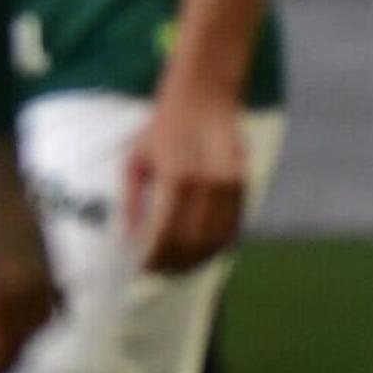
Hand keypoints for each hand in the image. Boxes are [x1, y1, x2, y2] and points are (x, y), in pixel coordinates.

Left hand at [0, 137, 60, 372]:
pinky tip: (27, 319)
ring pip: (40, 331)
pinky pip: (56, 308)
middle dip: (5, 369)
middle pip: (18, 350)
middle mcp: (14, 290)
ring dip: (24, 345)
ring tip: (6, 351)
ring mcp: (39, 278)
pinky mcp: (56, 267)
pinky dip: (43, 320)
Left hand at [125, 87, 248, 273]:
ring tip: (177, 267)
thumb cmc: (161, 130)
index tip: (143, 267)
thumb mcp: (134, 162)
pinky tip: (200, 252)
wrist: (203, 99)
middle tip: (158, 272)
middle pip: (193, 242)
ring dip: (197, 260)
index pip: (167, 234)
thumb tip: (127, 240)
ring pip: (217, 239)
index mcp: (177, 179)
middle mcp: (208, 184)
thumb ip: (131, 203)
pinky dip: (218, 246)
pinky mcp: (245, 185)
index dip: (155, 257)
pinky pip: (234, 226)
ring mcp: (231, 186)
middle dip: (174, 263)